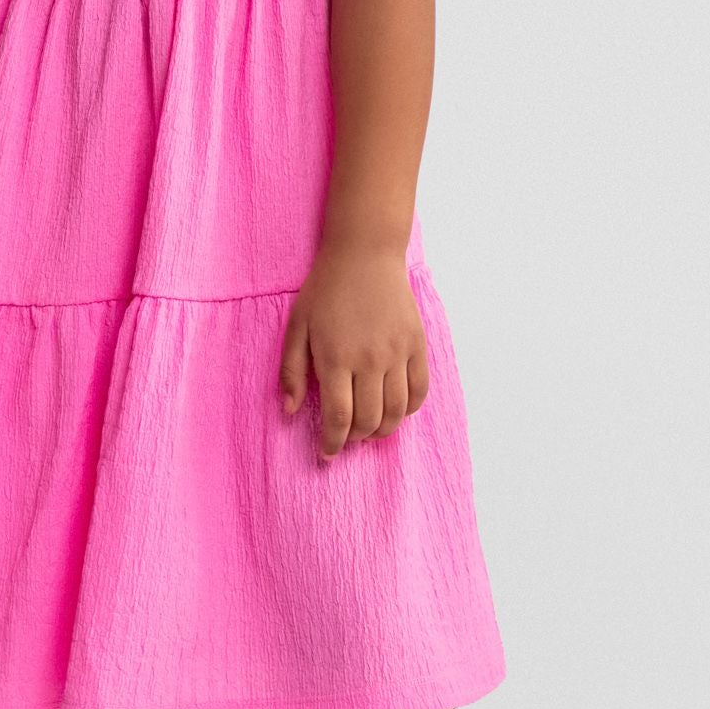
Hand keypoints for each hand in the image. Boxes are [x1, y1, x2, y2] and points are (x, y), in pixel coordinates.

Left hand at [279, 240, 429, 460]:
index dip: (332, 444)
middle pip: (368, 421)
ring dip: (382, 430)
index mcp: (336, 358)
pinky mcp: (417, 345)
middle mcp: (370, 360)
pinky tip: (394, 410)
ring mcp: (397, 353)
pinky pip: (419, 391)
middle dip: (355, 439)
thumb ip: (291, 371)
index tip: (326, 454)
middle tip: (345, 438)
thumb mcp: (296, 327)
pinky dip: (408, 410)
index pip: (339, 418)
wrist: (365, 254)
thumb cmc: (325, 289)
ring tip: (368, 430)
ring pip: (396, 412)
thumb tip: (290, 412)